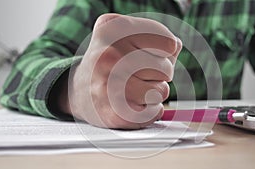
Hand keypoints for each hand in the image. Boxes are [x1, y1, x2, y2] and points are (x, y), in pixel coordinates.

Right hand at [61, 14, 181, 128]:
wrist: (79, 90)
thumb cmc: (111, 63)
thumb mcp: (126, 37)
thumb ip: (156, 38)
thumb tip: (176, 46)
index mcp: (113, 28)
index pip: (170, 44)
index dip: (166, 52)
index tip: (149, 54)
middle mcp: (108, 55)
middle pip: (166, 69)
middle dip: (159, 75)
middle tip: (138, 74)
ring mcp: (108, 84)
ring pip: (161, 92)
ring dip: (154, 94)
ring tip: (133, 89)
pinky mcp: (112, 113)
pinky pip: (154, 113)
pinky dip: (150, 111)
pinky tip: (132, 104)